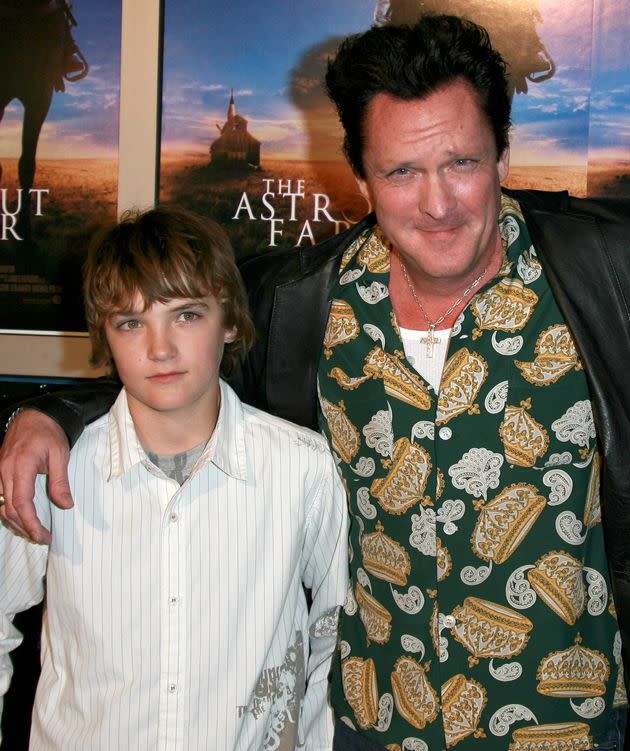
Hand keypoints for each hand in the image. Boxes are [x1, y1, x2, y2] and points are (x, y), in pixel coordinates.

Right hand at [0, 409, 72, 543]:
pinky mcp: (0, 472)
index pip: (21, 503)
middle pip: (9, 509)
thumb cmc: (48, 433)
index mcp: (20, 466)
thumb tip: (66, 505)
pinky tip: (21, 519)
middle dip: (25, 527)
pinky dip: (10, 511)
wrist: (35, 416)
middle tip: (43, 538)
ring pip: (2, 506)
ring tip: (34, 533)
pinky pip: (0, 497)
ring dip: (16, 522)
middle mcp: (4, 471)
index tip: (44, 535)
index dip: (31, 523)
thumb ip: (60, 481)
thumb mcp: (60, 455)